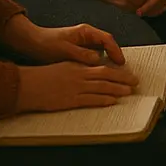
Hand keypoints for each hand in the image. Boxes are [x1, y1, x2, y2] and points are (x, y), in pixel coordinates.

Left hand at [1, 15, 124, 66]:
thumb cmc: (47, 44)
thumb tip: (98, 60)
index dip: (115, 51)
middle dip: (116, 56)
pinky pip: (93, 56)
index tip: (120, 63)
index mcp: (85, 32)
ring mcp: (83, 42)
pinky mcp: (78, 50)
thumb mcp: (64, 50)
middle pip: (107, 44)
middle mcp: (87, 36)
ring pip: (101, 50)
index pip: (106, 39)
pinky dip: (98, 63)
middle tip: (123, 70)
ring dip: (108, 60)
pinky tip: (99, 73)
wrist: (32, 42)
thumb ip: (81, 54)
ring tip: (114, 73)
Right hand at [14, 61, 138, 113]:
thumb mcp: (65, 66)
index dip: (116, 70)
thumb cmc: (44, 76)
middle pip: (106, 75)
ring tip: (129, 91)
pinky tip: (112, 100)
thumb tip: (92, 69)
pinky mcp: (70, 100)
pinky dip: (102, 99)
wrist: (29, 84)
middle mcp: (80, 74)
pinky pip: (90, 100)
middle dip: (123, 78)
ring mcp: (75, 87)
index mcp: (78, 65)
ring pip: (101, 87)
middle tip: (136, 81)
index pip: (102, 67)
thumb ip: (79, 67)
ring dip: (117, 89)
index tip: (128, 72)